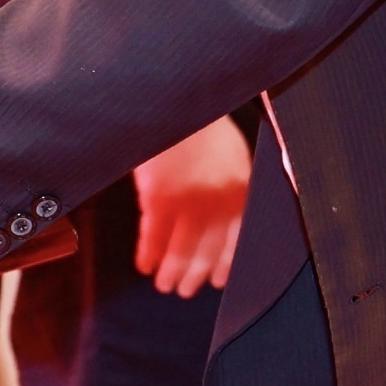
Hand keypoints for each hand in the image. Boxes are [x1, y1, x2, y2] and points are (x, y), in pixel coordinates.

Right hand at [132, 116, 251, 296]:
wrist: (173, 96)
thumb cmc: (198, 118)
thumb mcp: (229, 148)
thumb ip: (231, 180)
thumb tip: (228, 209)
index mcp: (240, 187)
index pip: (237, 238)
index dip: (225, 262)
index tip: (217, 279)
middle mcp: (219, 201)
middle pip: (208, 249)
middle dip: (195, 273)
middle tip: (184, 289)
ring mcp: (190, 202)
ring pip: (181, 249)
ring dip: (171, 271)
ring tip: (163, 284)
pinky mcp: (161, 199)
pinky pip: (154, 238)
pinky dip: (149, 254)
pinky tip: (145, 265)